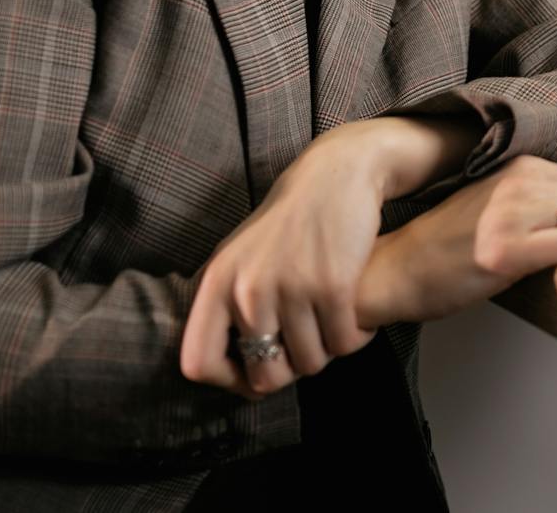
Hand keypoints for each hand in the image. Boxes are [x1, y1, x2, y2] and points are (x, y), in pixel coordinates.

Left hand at [180, 122, 396, 397]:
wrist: (336, 174)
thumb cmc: (289, 223)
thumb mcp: (240, 257)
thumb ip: (228, 307)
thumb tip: (228, 372)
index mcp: (217, 284)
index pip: (198, 364)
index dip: (228, 382)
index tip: (256, 371)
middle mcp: (247, 289)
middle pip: (265, 375)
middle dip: (292, 372)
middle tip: (308, 348)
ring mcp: (291, 287)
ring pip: (311, 363)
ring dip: (329, 353)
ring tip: (335, 328)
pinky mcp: (334, 284)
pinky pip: (344, 343)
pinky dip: (355, 339)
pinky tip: (358, 320)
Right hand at [353, 156, 556, 327]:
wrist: (400, 269)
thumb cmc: (453, 239)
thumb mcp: (496, 197)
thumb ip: (539, 191)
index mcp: (517, 165)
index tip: (553, 228)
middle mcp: (516, 181)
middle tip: (547, 244)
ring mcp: (510, 215)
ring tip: (534, 253)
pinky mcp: (505, 252)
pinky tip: (529, 265)